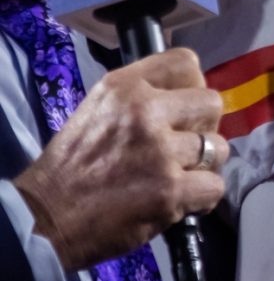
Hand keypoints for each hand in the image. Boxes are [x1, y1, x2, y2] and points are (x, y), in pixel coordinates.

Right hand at [11, 48, 228, 272]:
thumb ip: (142, 97)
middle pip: (212, 104)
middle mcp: (144, 111)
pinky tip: (180, 200)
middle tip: (184, 147)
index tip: (183, 108)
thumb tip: (187, 94)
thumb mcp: (98, 109)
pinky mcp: (170, 189)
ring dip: (204, 166)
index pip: (185, 63)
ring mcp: (160, 151)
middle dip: (205, 127)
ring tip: (177, 176)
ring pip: (218, 148)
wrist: (47, 216)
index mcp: (124, 87)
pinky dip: (202, 198)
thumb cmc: (74, 166)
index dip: (193, 87)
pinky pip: (215, 186)